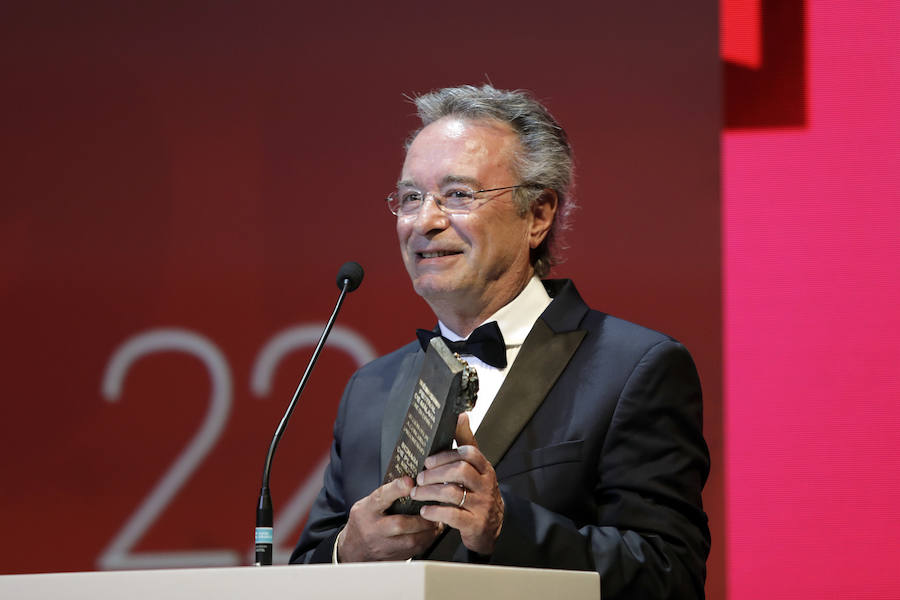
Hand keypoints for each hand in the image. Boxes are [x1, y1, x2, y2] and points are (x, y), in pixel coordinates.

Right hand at [338, 476, 442, 561]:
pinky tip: (431, 533)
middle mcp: (374, 529)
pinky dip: (427, 541)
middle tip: (433, 510)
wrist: (354, 549)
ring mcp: (384, 545)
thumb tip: (411, 481)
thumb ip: (387, 494)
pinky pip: (414, 551)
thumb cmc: (365, 521)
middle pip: (399, 525)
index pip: (381, 497)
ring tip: (436, 522)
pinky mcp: (393, 557)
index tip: (410, 481)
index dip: (396, 488)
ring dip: (428, 531)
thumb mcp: (369, 503)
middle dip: (420, 518)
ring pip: (410, 541)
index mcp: (367, 510)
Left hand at [411, 413, 503, 554]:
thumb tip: (461, 415)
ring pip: (453, 493)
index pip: (469, 453)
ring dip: (429, 492)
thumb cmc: (478, 492)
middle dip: (435, 473)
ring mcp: (482, 504)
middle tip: (419, 477)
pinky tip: (425, 510)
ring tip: (416, 493)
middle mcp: (486, 485)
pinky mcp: (475, 523)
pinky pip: (452, 515)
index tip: (428, 461)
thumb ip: (466, 442)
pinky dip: (435, 511)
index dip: (446, 455)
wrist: (491, 527)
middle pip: (460, 471)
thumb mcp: (476, 468)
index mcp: (485, 469)